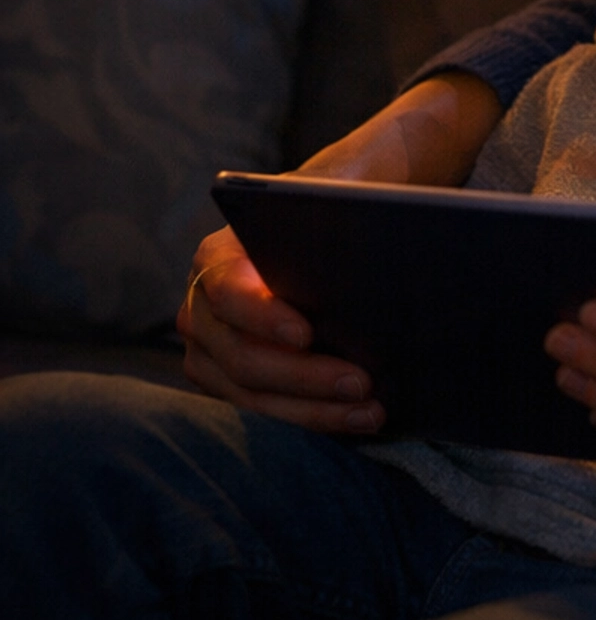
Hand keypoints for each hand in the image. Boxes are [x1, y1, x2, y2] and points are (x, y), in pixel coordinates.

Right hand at [177, 69, 503, 430]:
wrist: (315, 237)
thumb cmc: (324, 217)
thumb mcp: (327, 201)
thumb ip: (331, 210)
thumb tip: (370, 234)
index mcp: (216, 258)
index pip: (229, 293)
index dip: (263, 317)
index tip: (306, 333)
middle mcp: (200, 309)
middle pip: (242, 357)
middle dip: (304, 376)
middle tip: (361, 381)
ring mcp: (211, 354)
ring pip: (254, 396)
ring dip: (315, 409)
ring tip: (371, 408)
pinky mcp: (233, 386)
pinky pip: (269, 413)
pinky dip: (315, 418)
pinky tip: (361, 417)